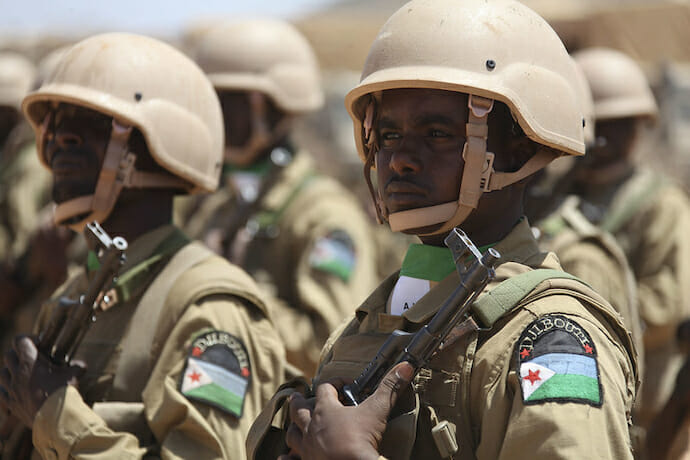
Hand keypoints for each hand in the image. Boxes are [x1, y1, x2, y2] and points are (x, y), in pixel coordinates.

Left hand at [0, 336, 83, 427]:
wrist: (55, 418)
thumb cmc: (64, 392)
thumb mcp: (74, 374)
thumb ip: (76, 367)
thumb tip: (81, 366)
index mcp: (30, 361)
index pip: (20, 341)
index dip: (28, 338)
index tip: (39, 343)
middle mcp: (17, 373)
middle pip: (9, 355)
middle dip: (18, 353)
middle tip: (31, 357)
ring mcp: (12, 389)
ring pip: (2, 373)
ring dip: (10, 370)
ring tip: (22, 373)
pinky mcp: (11, 403)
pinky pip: (1, 392)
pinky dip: (6, 388)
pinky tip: (14, 389)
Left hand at [281, 361, 413, 459]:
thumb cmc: (360, 440)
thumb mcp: (377, 411)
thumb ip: (389, 388)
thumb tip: (405, 366)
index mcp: (325, 410)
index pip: (325, 388)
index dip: (335, 383)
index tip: (347, 385)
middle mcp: (311, 427)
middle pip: (299, 410)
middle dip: (299, 402)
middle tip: (297, 396)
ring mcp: (306, 448)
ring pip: (292, 435)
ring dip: (294, 429)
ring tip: (295, 426)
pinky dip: (287, 459)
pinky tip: (283, 458)